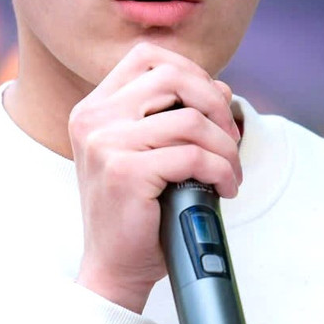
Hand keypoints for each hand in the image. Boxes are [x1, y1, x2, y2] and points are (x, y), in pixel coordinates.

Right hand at [69, 42, 241, 312]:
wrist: (114, 267)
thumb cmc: (137, 211)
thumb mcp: (149, 151)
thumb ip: (173, 115)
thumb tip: (221, 89)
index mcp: (94, 107)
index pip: (148, 56)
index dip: (191, 72)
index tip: (212, 105)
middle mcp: (93, 118)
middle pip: (172, 77)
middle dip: (216, 104)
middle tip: (230, 137)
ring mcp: (105, 143)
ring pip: (190, 120)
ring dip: (225, 147)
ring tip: (230, 171)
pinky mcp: (124, 171)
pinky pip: (193, 156)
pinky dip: (221, 171)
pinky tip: (224, 187)